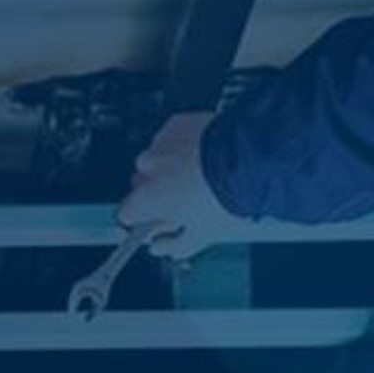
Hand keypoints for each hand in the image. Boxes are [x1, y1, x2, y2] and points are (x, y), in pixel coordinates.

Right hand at [114, 113, 250, 259]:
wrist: (247, 160)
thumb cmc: (224, 197)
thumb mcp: (202, 236)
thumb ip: (174, 245)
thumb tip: (163, 248)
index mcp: (147, 200)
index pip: (126, 214)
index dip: (142, 220)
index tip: (155, 223)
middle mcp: (147, 169)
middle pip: (141, 185)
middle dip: (157, 192)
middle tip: (184, 201)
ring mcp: (160, 145)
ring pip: (156, 159)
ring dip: (169, 167)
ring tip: (198, 175)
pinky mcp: (176, 125)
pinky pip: (171, 138)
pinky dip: (182, 146)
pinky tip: (202, 155)